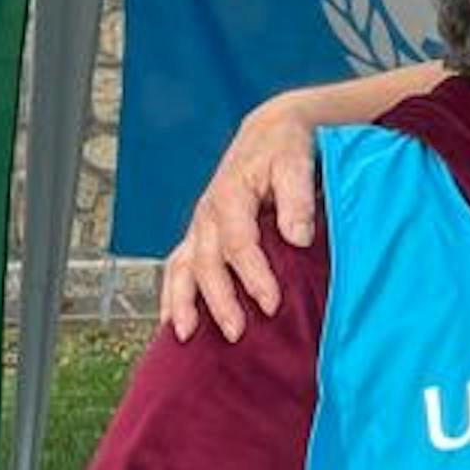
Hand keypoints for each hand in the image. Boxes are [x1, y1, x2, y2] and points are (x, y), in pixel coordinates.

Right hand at [159, 72, 416, 341]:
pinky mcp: (199, 236)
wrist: (272, 133)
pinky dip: (172, 296)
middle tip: (236, 332)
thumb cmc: (287, 149)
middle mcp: (208, 214)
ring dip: (183, 302)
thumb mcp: (297, 162)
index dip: (254, 275)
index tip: (272, 305)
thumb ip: (297, 199)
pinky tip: (174, 325)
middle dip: (219, 299)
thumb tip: (297, 237)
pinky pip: (177, 268)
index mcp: (230, 194)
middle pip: (207, 262)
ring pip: (181, 267)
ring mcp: (200, 227)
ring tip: (187, 336)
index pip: (239, 242)